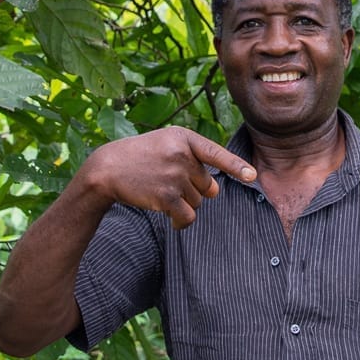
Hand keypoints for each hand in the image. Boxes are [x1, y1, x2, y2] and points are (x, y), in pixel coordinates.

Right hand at [74, 126, 256, 229]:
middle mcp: (182, 155)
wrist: (108, 168)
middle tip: (169, 182)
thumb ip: (193, 159)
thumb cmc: (141, 156)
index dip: (235, 166)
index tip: (251, 176)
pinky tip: (169, 218)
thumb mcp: (166, 144)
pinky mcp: (166, 197)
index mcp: (184, 138)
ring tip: (160, 191)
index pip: (216, 153)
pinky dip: (181, 222)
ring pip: (198, 202)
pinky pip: (187, 217)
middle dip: (194, 190)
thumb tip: (215, 190)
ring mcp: (174, 176)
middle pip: (208, 185)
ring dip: (184, 203)